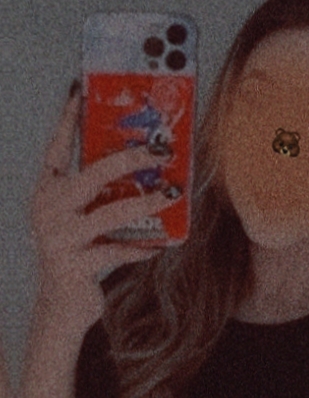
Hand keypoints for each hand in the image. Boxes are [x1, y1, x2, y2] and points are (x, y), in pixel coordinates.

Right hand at [31, 84, 173, 329]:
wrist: (60, 307)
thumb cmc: (76, 256)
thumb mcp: (80, 220)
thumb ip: (99, 197)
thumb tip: (142, 168)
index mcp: (47, 192)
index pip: (57, 148)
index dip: (69, 119)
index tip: (82, 90)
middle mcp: (48, 210)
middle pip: (92, 173)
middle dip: (130, 158)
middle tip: (162, 150)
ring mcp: (59, 238)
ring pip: (111, 213)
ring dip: (147, 203)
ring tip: (172, 193)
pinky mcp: (74, 265)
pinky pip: (116, 250)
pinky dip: (140, 247)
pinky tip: (159, 245)